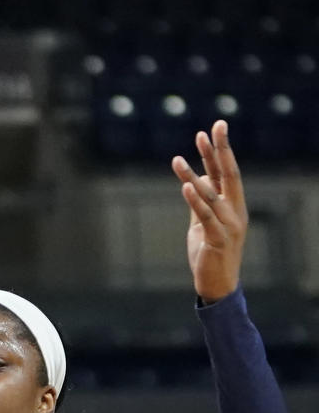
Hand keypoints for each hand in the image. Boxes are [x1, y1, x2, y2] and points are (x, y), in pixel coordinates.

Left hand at [171, 119, 247, 302]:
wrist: (217, 284)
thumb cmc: (210, 253)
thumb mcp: (202, 223)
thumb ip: (199, 202)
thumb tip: (194, 179)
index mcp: (232, 205)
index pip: (225, 172)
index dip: (219, 150)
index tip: (213, 128)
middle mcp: (235, 211)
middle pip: (227, 175)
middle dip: (218, 150)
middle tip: (211, 128)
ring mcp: (228, 225)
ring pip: (210, 194)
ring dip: (192, 175)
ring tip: (176, 159)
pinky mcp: (217, 239)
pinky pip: (205, 216)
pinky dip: (195, 200)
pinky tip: (185, 186)